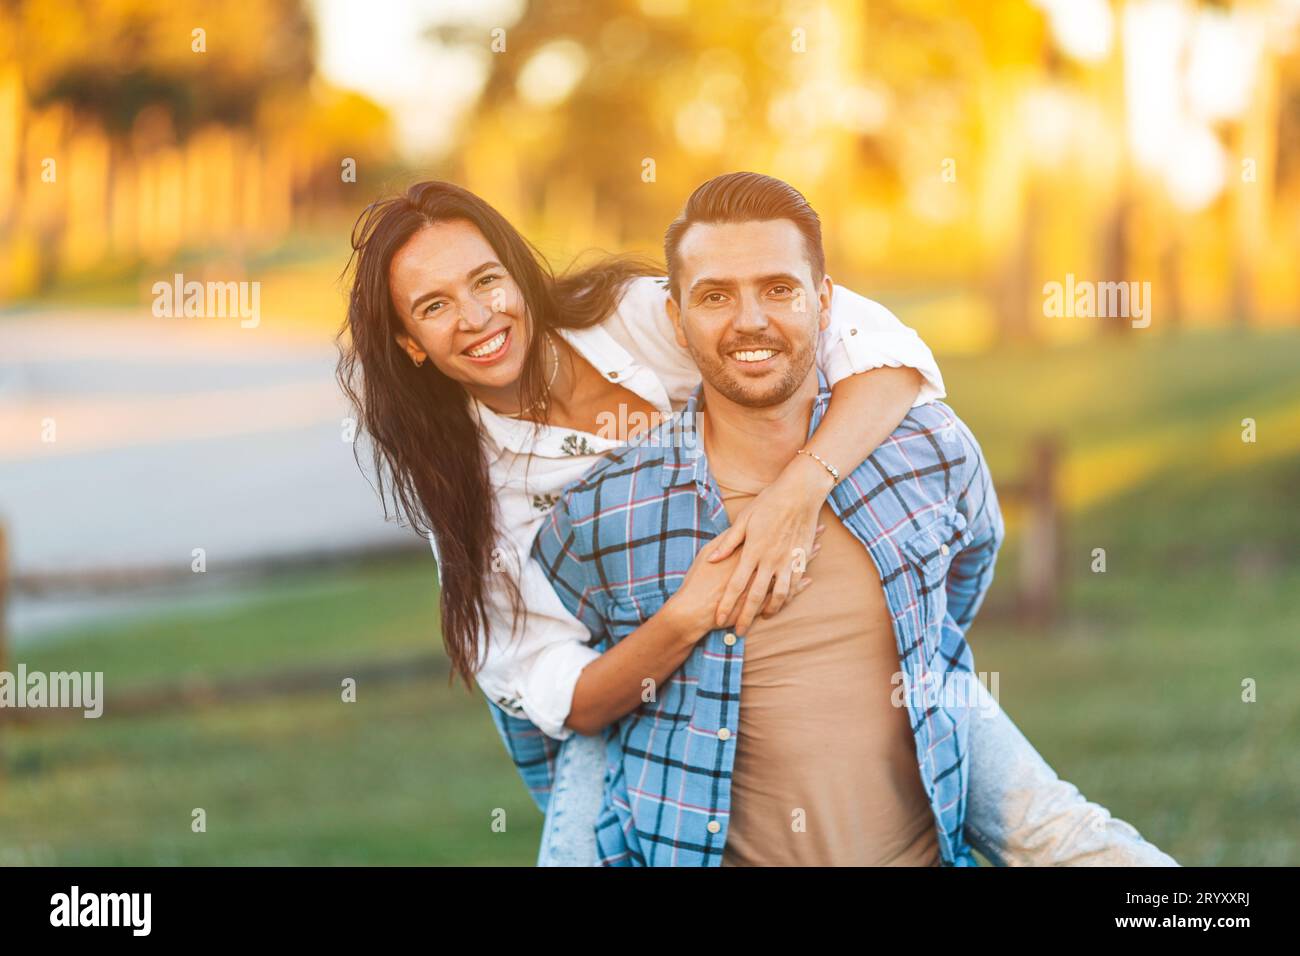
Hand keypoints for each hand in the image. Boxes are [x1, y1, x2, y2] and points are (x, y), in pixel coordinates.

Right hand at [666, 528, 821, 639]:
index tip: (796, 512)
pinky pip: (785, 592)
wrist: (695, 611)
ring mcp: (760, 585)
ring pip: (791, 567)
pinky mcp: (761, 602)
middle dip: (803, 537)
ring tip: (818, 548)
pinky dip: (799, 585)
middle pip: (785, 548)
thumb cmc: (698, 581)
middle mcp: (757, 567)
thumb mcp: (706, 554)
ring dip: (807, 559)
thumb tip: (741, 527)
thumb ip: (724, 542)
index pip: (767, 534)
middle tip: (818, 527)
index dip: (782, 522)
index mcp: (744, 553)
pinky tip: (807, 580)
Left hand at [707, 454, 832, 634]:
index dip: (726, 605)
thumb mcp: (743, 521)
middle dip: (745, 617)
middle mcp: (769, 560)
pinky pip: (795, 584)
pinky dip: (789, 596)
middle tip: (738, 632)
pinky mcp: (801, 558)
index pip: (735, 585)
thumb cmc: (768, 503)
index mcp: (752, 551)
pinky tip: (783, 601)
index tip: (718, 620)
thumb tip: (712, 559)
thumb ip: (728, 543)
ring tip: (763, 617)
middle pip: (754, 596)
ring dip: (770, 609)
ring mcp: (787, 560)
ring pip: (779, 595)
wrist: (800, 492)